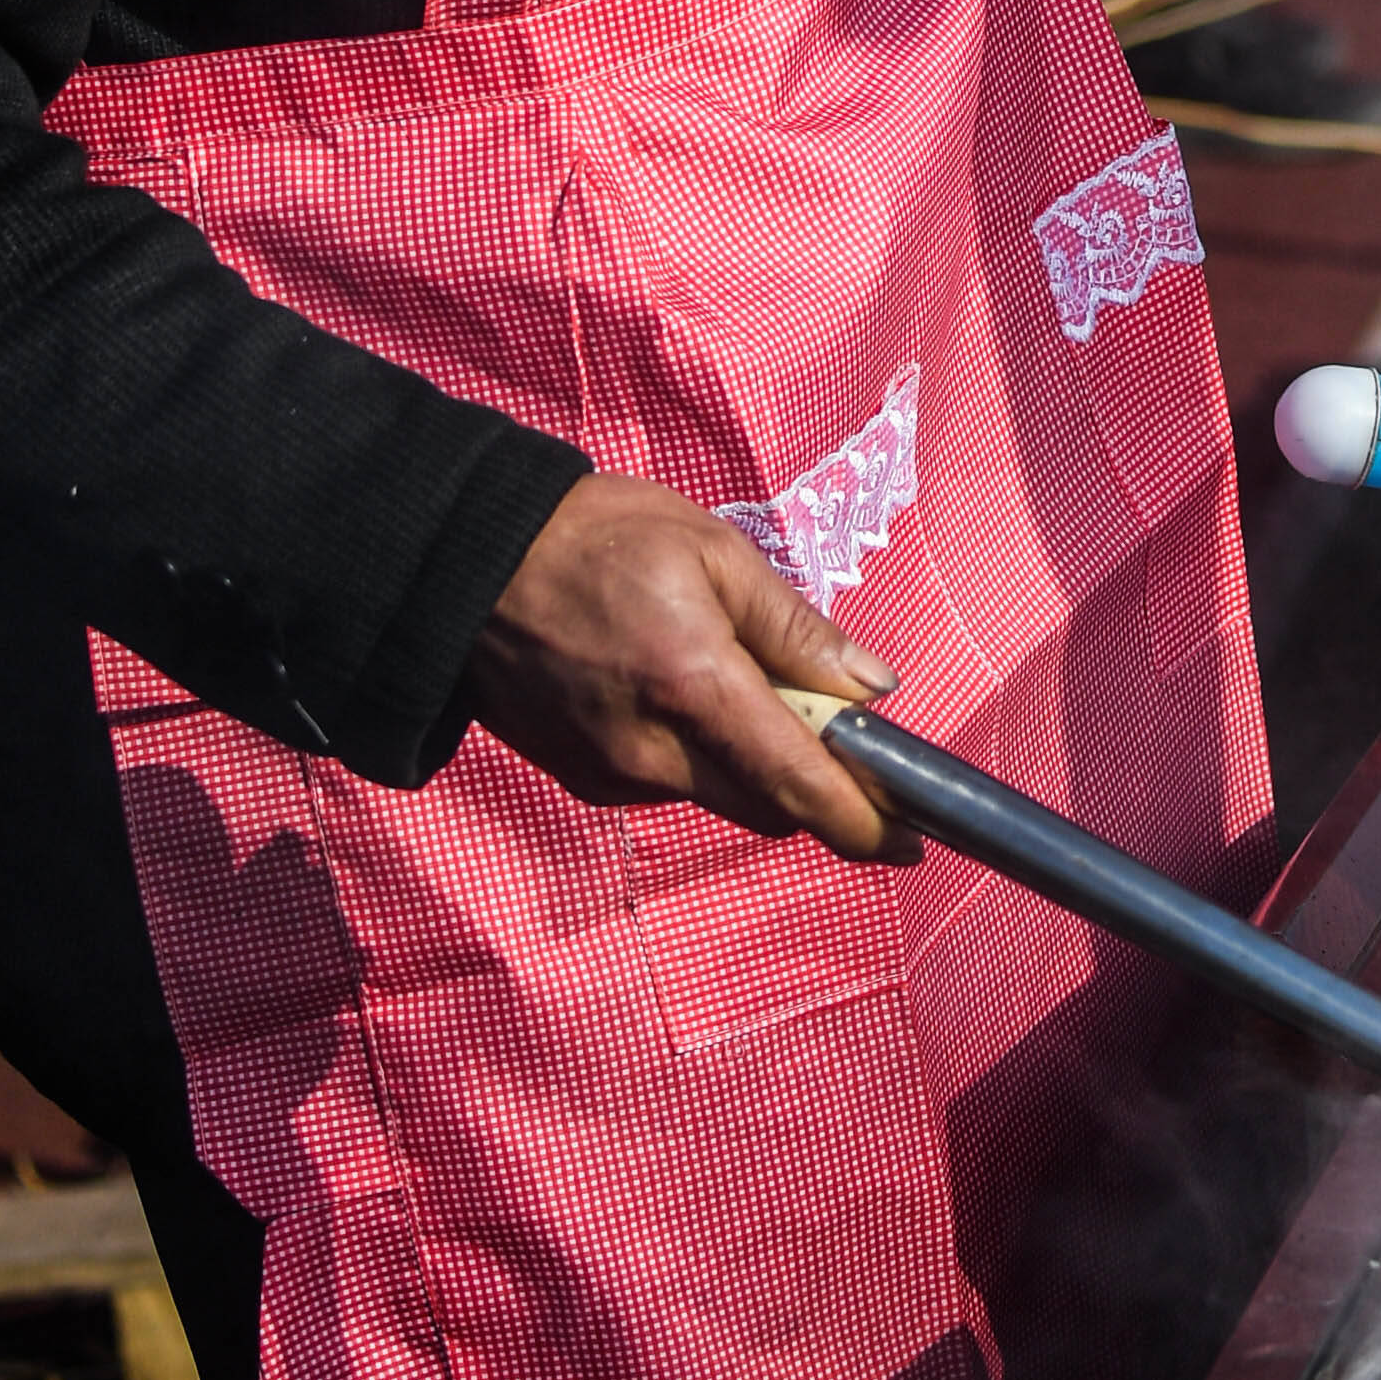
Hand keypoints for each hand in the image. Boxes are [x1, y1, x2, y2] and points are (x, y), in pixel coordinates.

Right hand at [462, 472, 915, 865]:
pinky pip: (671, 784)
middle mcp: (652, 753)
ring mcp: (612, 775)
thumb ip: (797, 630)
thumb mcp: (716, 553)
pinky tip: (680, 693)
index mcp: (695, 688)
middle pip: (766, 805)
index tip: (911, 842)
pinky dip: (701, 757)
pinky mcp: (584, 780)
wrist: (470, 563)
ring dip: (753, 764)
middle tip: (839, 731)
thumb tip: (871, 690)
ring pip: (720, 795)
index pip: (795, 784)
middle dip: (813, 783)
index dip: (860, 823)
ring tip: (740, 682)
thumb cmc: (602, 538)